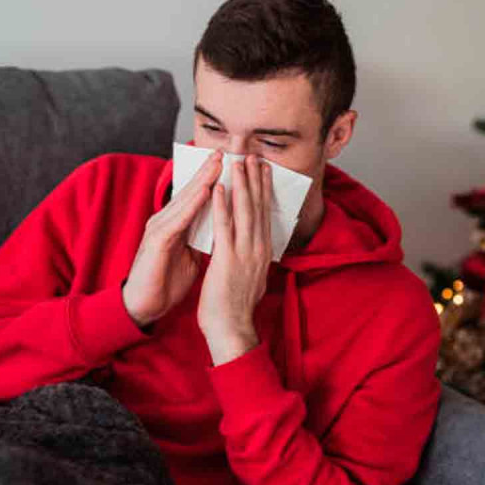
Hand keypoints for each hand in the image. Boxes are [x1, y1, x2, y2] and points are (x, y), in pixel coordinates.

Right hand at [122, 149, 222, 327]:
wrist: (145, 305)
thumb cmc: (166, 280)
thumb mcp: (191, 255)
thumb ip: (203, 238)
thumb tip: (223, 229)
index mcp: (176, 224)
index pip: (197, 197)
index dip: (213, 180)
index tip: (232, 165)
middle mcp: (166, 220)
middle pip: (191, 191)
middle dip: (208, 171)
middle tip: (225, 152)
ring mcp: (160, 228)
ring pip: (185, 199)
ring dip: (202, 181)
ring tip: (218, 164)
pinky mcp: (157, 241)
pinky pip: (178, 219)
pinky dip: (193, 205)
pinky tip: (206, 193)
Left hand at [198, 154, 271, 345]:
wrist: (231, 329)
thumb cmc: (236, 307)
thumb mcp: (252, 277)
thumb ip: (253, 259)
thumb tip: (256, 248)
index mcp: (263, 252)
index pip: (265, 214)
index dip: (264, 189)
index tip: (263, 169)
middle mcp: (258, 248)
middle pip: (259, 207)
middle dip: (256, 179)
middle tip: (255, 156)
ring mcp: (244, 253)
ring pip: (244, 211)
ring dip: (242, 184)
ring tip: (239, 161)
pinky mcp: (227, 259)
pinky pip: (225, 226)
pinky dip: (222, 205)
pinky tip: (219, 187)